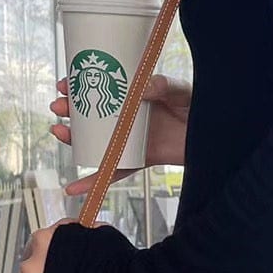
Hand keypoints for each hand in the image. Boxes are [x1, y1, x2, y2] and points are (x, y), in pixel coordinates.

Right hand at [51, 72, 190, 196]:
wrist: (214, 135)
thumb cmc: (197, 108)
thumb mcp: (180, 91)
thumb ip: (163, 85)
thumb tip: (140, 88)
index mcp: (133, 97)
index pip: (100, 90)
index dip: (80, 86)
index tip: (64, 84)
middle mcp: (126, 119)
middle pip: (90, 116)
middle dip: (70, 111)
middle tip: (58, 106)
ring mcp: (129, 141)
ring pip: (94, 143)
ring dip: (72, 139)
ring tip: (58, 131)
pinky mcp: (137, 161)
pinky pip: (112, 173)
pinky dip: (93, 183)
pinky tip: (73, 188)